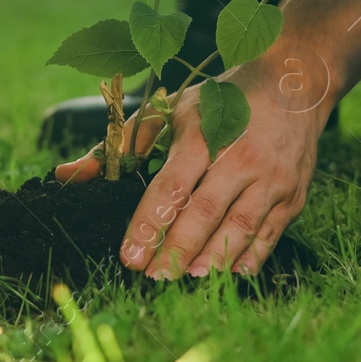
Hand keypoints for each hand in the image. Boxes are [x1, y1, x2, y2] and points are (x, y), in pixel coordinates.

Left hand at [55, 49, 332, 276]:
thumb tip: (65, 174)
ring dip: (212, 258)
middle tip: (152, 276)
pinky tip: (228, 274)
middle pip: (204, 212)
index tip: (129, 255)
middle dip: (176, 249)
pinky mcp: (292, 195)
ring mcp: (272, 178)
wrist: (295, 82)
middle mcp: (241, 156)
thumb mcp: (172, 109)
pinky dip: (249, 258)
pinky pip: (269, 234)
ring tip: (187, 278)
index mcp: (205, 134)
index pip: (172, 186)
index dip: (150, 223)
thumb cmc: (223, 100)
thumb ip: (121, 144)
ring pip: (240, 227)